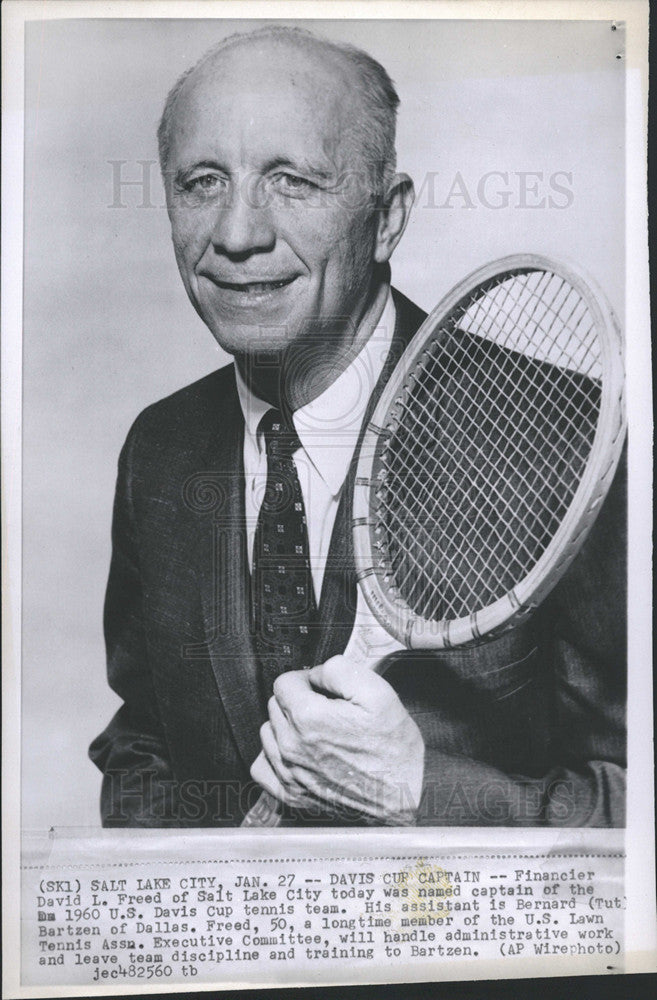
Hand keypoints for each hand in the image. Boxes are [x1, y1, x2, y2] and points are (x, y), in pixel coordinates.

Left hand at [250, 655, 424, 823]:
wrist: (405, 796)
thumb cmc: (394, 750)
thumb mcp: (378, 693)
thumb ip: (339, 670)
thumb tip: (316, 672)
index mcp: (308, 718)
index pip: (284, 682)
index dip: (307, 679)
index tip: (323, 689)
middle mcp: (292, 746)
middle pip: (275, 705)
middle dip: (298, 701)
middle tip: (327, 709)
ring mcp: (290, 773)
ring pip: (269, 733)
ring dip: (286, 726)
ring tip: (317, 731)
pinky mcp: (293, 795)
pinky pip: (262, 767)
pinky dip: (274, 757)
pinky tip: (296, 753)